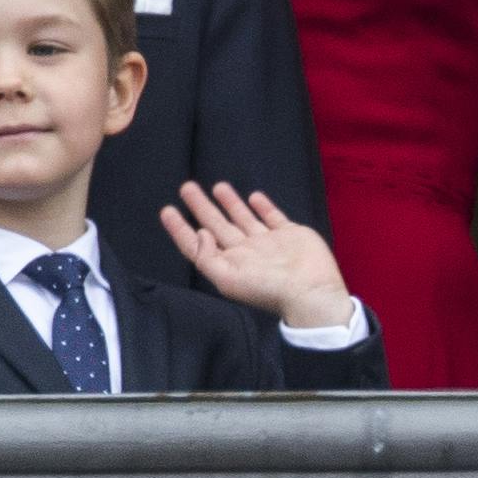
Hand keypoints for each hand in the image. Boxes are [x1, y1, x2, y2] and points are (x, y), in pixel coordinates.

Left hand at [162, 182, 354, 333]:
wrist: (310, 290)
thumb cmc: (268, 289)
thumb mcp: (228, 279)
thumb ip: (207, 257)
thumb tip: (200, 233)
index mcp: (228, 264)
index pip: (198, 245)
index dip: (180, 229)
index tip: (167, 210)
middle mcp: (245, 252)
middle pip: (217, 225)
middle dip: (201, 207)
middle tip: (187, 187)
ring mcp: (268, 243)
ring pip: (243, 218)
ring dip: (229, 203)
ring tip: (217, 186)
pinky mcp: (289, 234)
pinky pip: (272, 217)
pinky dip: (263, 206)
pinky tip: (253, 197)